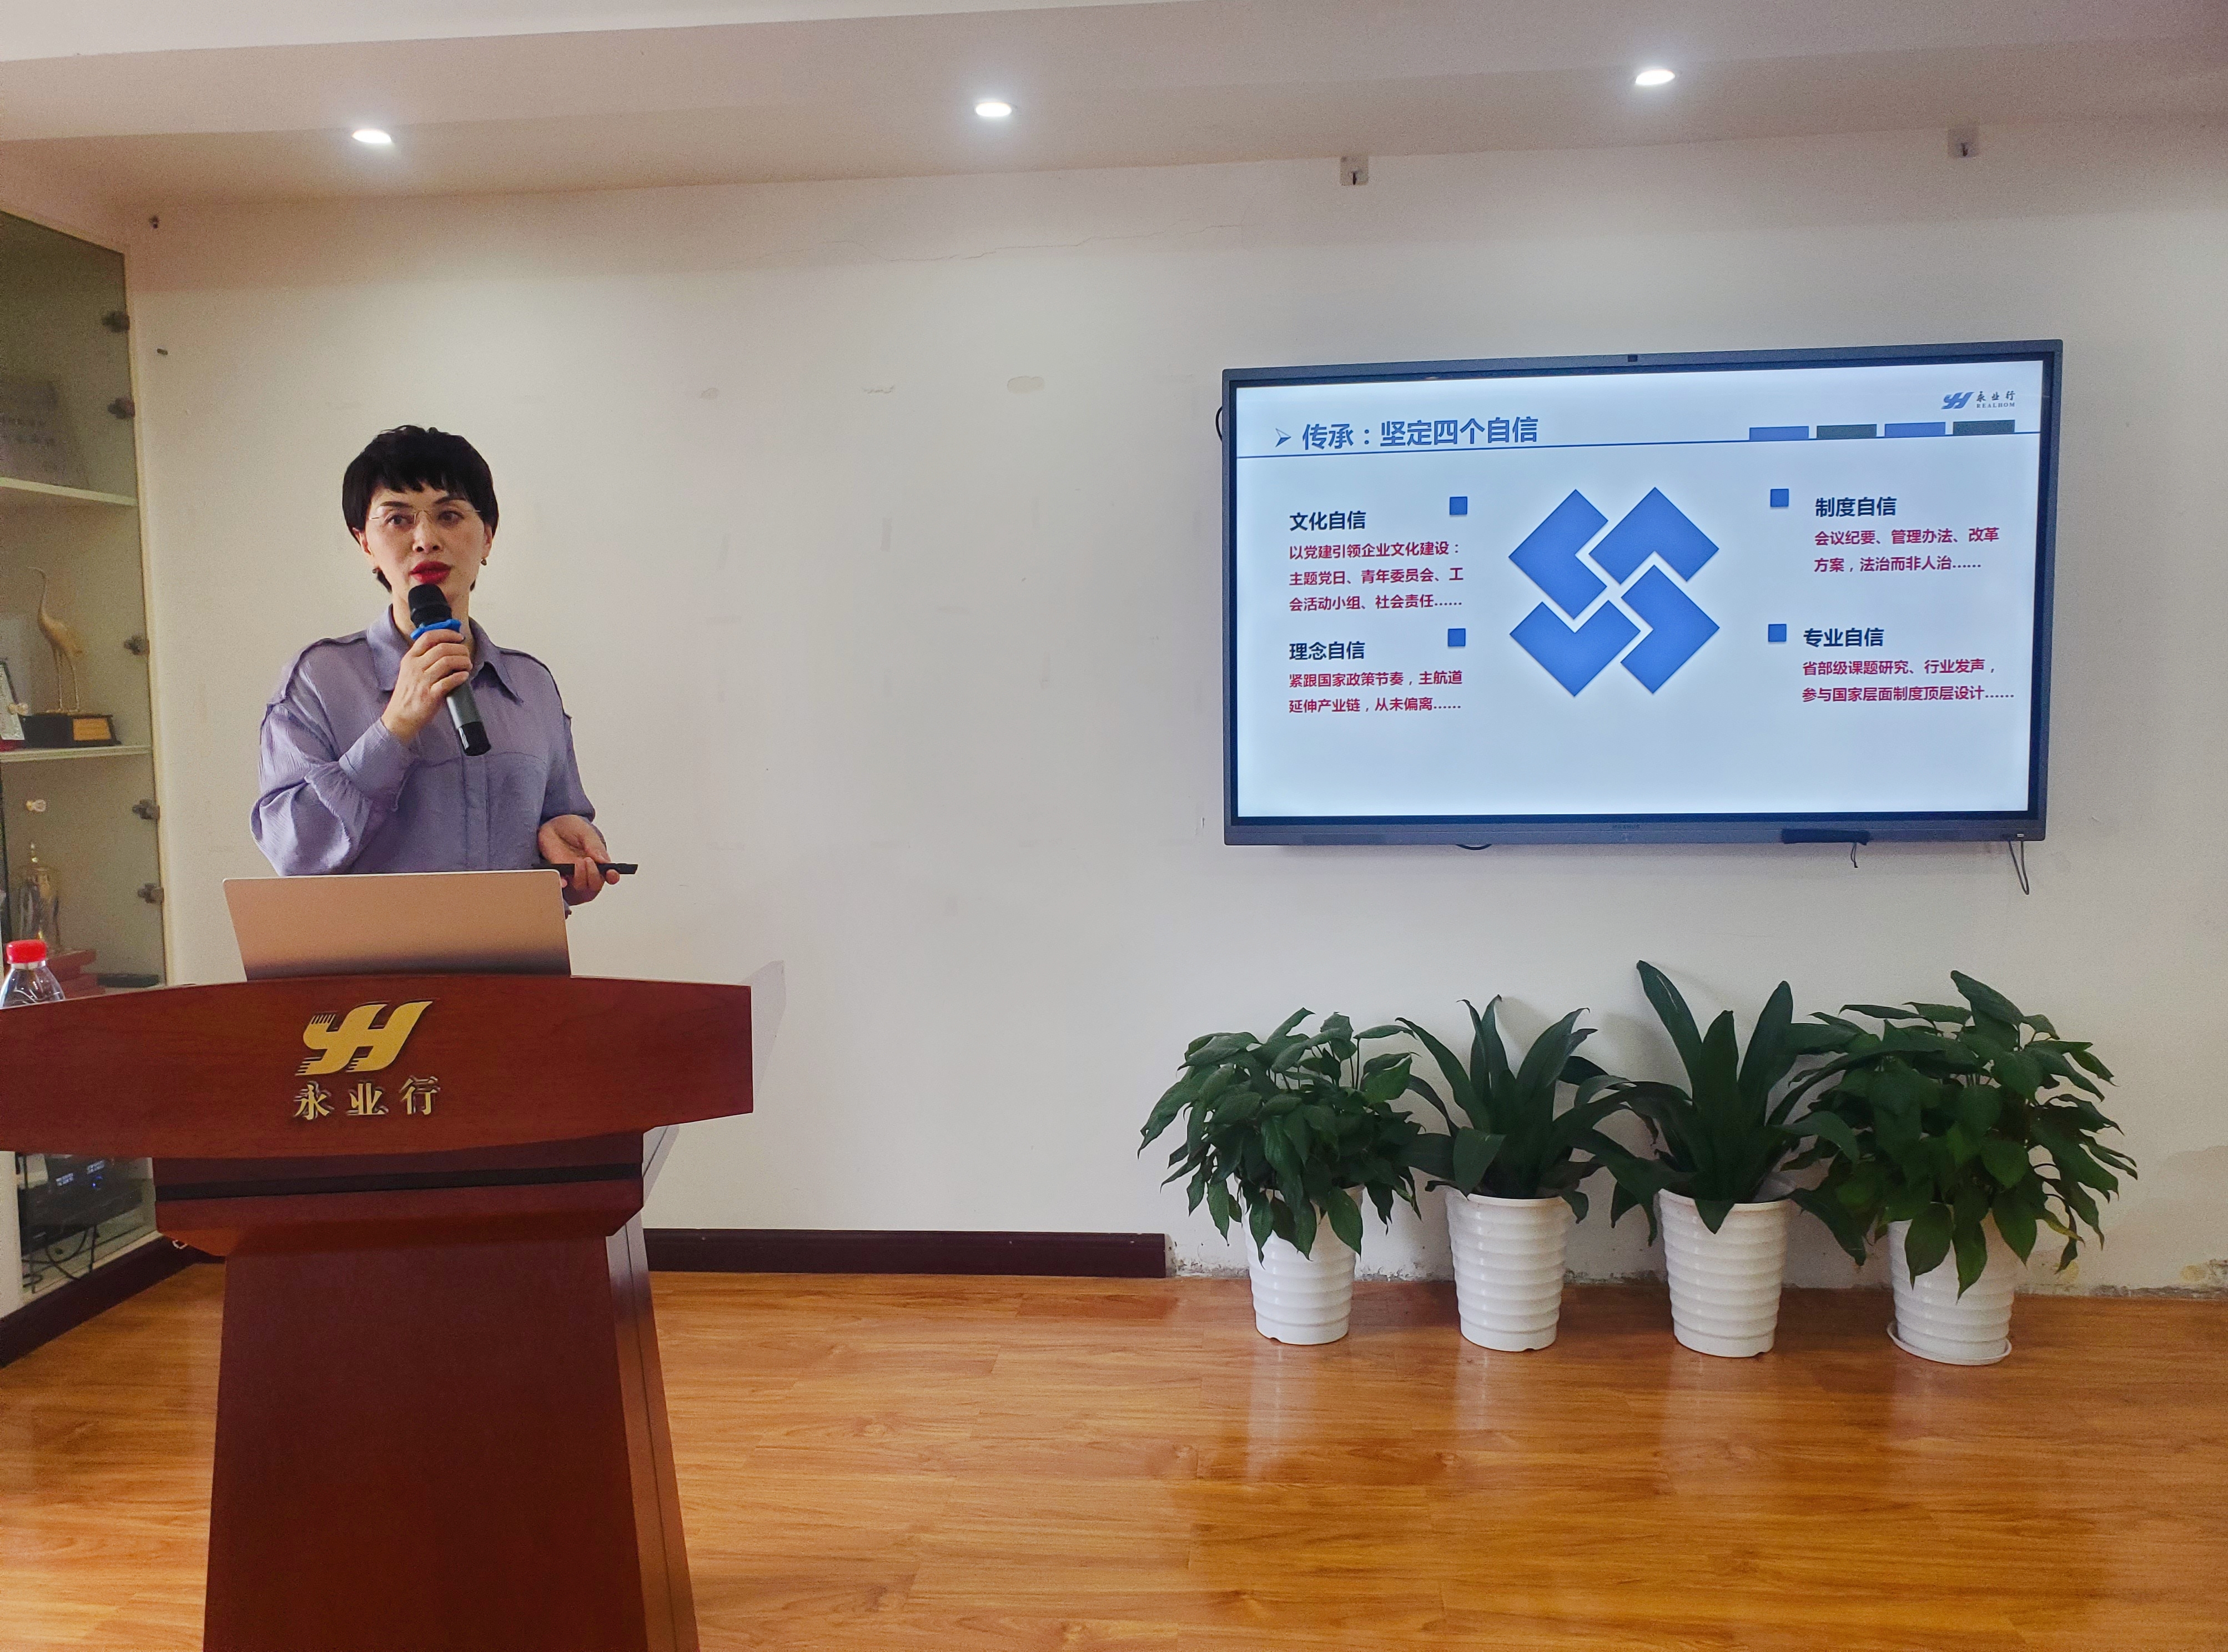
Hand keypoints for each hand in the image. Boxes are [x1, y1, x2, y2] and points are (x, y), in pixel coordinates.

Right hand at [381, 626, 473, 743]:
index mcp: (410, 659)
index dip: (447, 633)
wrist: (400, 717)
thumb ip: (423, 659)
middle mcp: (415, 667)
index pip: (428, 637)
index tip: (458, 636)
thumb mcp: (410, 671)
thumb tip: (446, 648)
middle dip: (459, 649)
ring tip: (467, 665)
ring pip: (447, 662)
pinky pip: (449, 681)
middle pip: (442, 648)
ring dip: (462, 661)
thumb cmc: (408, 694)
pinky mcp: (430, 695)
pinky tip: (464, 676)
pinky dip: (460, 677)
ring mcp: (422, 681)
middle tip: (466, 654)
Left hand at [539, 814, 617, 903]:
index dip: (612, 877)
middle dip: (594, 876)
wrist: (551, 825)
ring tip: (577, 862)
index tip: (611, 873)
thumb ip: (594, 845)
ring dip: (581, 878)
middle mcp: (587, 869)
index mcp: (598, 860)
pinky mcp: (559, 873)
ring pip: (581, 888)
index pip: (609, 874)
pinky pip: (562, 884)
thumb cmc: (570, 827)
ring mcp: (573, 873)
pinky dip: (562, 884)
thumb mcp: (585, 832)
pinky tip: (563, 881)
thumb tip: (604, 860)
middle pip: (596, 885)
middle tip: (588, 861)